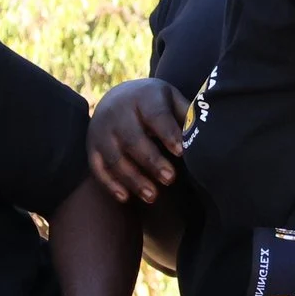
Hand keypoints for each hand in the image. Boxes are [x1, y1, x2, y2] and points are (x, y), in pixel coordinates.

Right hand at [85, 79, 184, 204]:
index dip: (167, 133)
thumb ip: (185, 115)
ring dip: (133, 179)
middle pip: (133, 140)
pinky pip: (98, 168)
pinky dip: (109, 184)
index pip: (155, 115)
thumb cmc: (153, 103)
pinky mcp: (91, 147)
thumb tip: (203, 135)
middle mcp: (117, 112)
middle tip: (170, 179)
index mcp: (143, 97)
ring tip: (152, 196)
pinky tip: (125, 198)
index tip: (180, 152)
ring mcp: (101, 131)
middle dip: (151, 162)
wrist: (116, 97)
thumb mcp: (171, 99)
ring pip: (115, 158)